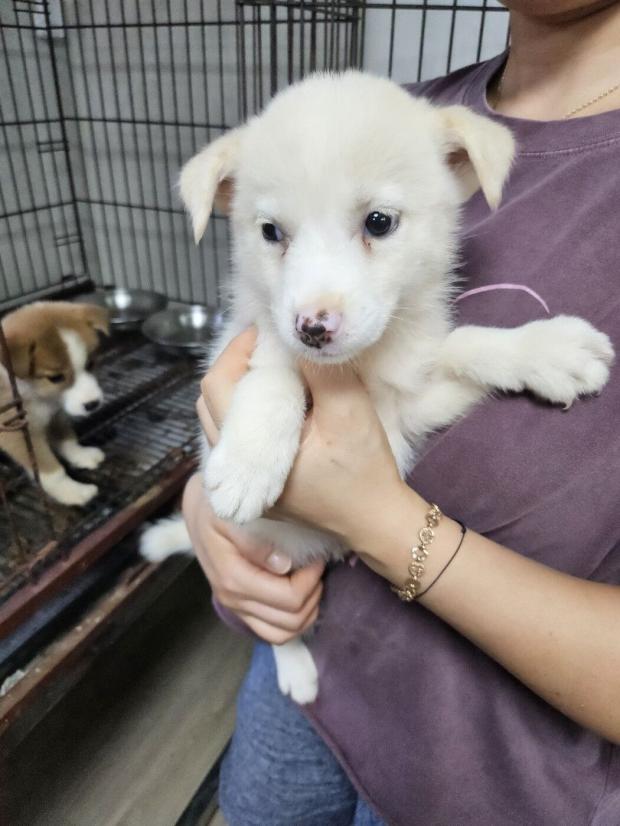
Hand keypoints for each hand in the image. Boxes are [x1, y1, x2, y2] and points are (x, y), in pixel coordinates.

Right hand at [182, 472, 323, 643]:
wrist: (199, 511)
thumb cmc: (218, 507)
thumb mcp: (232, 513)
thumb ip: (254, 541)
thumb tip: (283, 565)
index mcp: (234, 577)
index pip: (288, 597)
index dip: (311, 580)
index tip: (315, 557)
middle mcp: (234, 600)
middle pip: (290, 620)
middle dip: (313, 594)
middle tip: (316, 567)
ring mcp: (236, 608)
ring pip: (284, 633)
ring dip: (307, 612)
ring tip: (311, 582)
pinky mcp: (240, 610)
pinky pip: (273, 633)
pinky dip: (294, 621)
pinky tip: (301, 595)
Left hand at [197, 330, 408, 549]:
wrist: (375, 522)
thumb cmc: (364, 471)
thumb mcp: (349, 415)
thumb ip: (322, 373)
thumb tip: (298, 336)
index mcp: (247, 456)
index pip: (219, 387)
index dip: (238, 350)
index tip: (267, 329)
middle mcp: (233, 473)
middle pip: (212, 401)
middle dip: (237, 365)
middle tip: (270, 344)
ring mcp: (243, 481)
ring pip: (221, 419)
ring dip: (240, 388)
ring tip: (274, 368)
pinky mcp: (257, 483)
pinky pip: (237, 437)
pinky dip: (249, 412)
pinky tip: (278, 400)